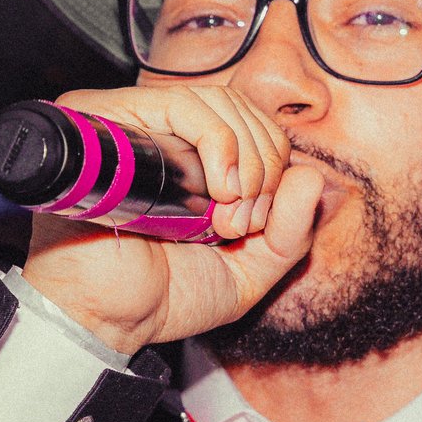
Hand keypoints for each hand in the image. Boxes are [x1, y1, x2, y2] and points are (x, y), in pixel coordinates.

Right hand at [19, 84, 325, 354]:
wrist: (109, 319)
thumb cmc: (164, 296)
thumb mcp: (249, 271)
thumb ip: (291, 232)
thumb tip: (312, 176)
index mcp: (196, 162)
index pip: (256, 126)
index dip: (273, 167)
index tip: (255, 223)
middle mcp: (167, 137)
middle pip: (243, 108)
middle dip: (263, 167)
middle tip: (240, 224)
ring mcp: (138, 125)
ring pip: (219, 102)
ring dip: (244, 161)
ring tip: (224, 215)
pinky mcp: (111, 122)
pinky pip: (181, 103)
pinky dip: (218, 142)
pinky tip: (217, 188)